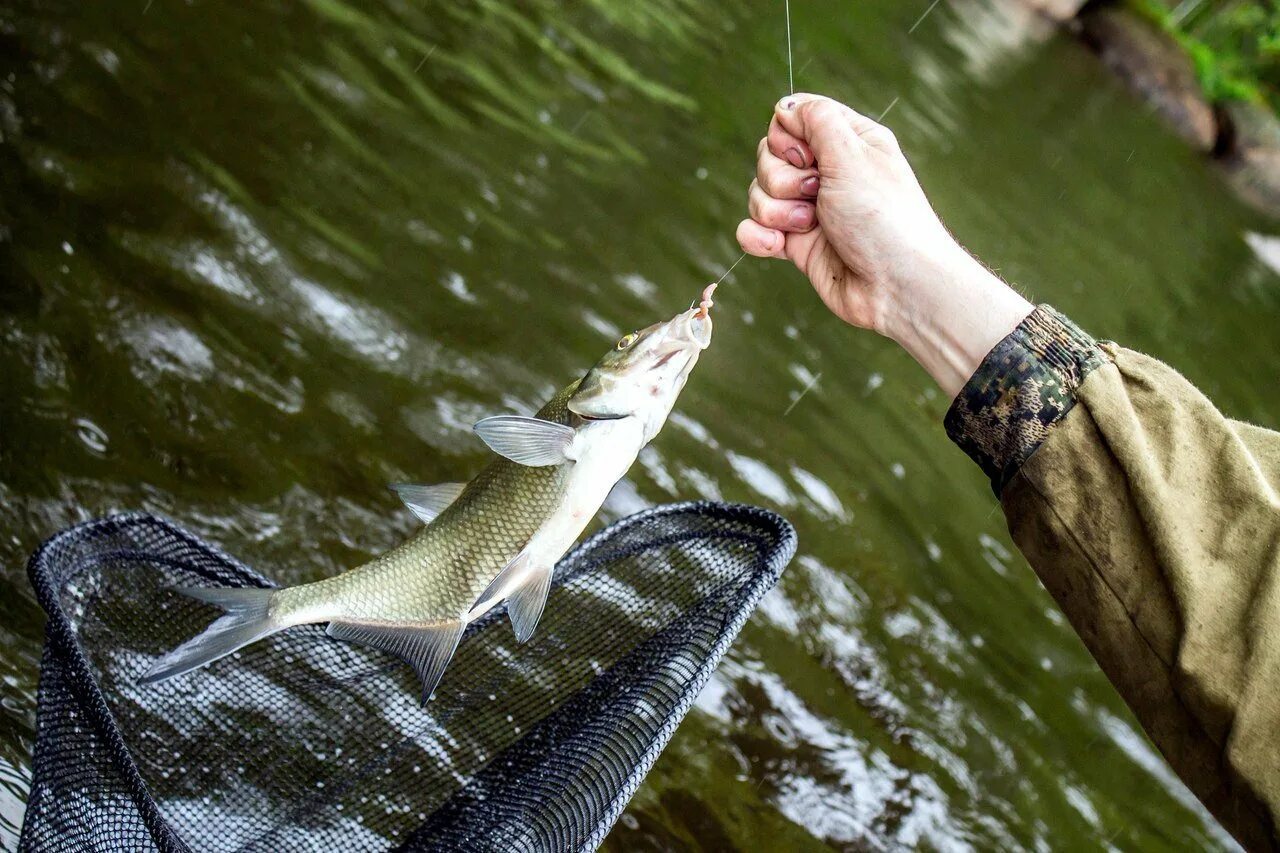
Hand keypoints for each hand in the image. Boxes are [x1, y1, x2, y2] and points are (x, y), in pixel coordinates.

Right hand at [737, 93, 1033, 397]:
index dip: (787, 136)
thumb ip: (816, 121)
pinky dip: (758, 237)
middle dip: (780, 178)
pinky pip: (754, 229)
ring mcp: (810, 209)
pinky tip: (777, 246)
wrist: (894, 287)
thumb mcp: (853, 155)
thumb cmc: (883, 218)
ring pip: (759, 193)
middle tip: (814, 196)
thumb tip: (786, 106)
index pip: (793, 118)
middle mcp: (828, 172)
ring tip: (807, 226)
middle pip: (769, 155)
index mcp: (848, 142)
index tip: (809, 158)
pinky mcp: (798, 244)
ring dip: (774, 211)